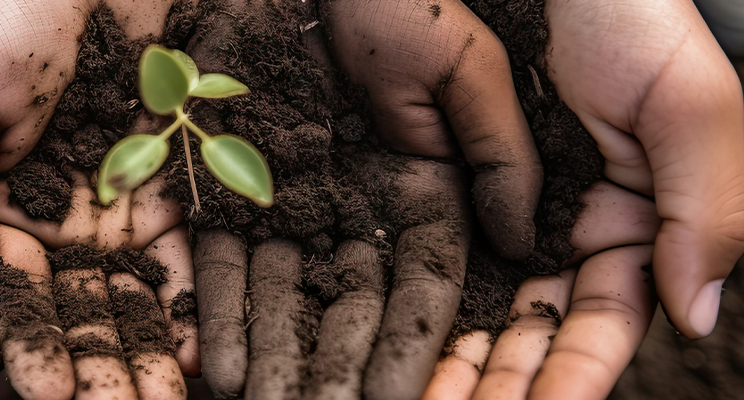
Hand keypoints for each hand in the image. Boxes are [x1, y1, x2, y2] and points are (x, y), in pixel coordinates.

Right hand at [0, 0, 195, 397]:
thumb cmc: (8, 9)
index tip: (13, 387)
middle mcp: (36, 215)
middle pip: (54, 309)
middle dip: (76, 366)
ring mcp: (102, 205)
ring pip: (115, 297)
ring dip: (128, 354)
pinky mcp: (162, 187)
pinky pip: (173, 258)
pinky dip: (180, 306)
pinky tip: (188, 356)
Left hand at [186, 1, 544, 398]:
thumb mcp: (486, 71)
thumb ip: (508, 159)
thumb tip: (529, 250)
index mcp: (439, 195)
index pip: (436, 292)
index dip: (422, 352)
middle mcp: (373, 209)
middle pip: (359, 310)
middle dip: (342, 373)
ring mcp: (306, 197)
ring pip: (294, 295)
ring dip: (280, 358)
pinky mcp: (245, 178)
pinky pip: (234, 250)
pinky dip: (224, 307)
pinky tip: (214, 367)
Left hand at [423, 0, 743, 397]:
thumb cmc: (634, 15)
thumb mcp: (689, 104)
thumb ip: (707, 211)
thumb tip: (700, 321)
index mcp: (635, 226)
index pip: (603, 325)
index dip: (571, 379)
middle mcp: (564, 231)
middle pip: (528, 333)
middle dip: (497, 387)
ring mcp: (501, 209)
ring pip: (475, 308)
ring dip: (448, 364)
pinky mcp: (444, 180)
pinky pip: (425, 254)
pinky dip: (408, 302)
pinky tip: (384, 343)